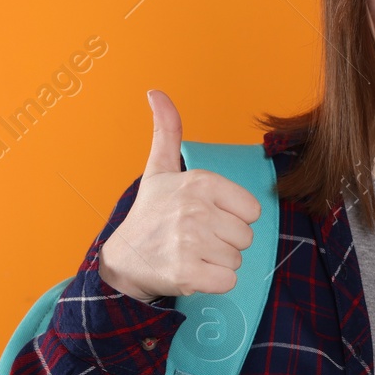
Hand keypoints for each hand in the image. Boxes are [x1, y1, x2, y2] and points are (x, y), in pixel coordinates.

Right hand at [98, 90, 262, 300]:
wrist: (123, 260)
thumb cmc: (150, 213)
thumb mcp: (159, 170)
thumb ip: (167, 131)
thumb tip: (156, 92)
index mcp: (200, 182)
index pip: (251, 210)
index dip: (232, 217)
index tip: (204, 217)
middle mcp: (195, 210)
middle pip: (245, 237)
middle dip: (225, 242)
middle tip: (194, 238)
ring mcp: (190, 243)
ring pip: (237, 260)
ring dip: (217, 262)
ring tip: (190, 253)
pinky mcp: (187, 274)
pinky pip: (228, 281)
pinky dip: (213, 283)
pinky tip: (191, 272)